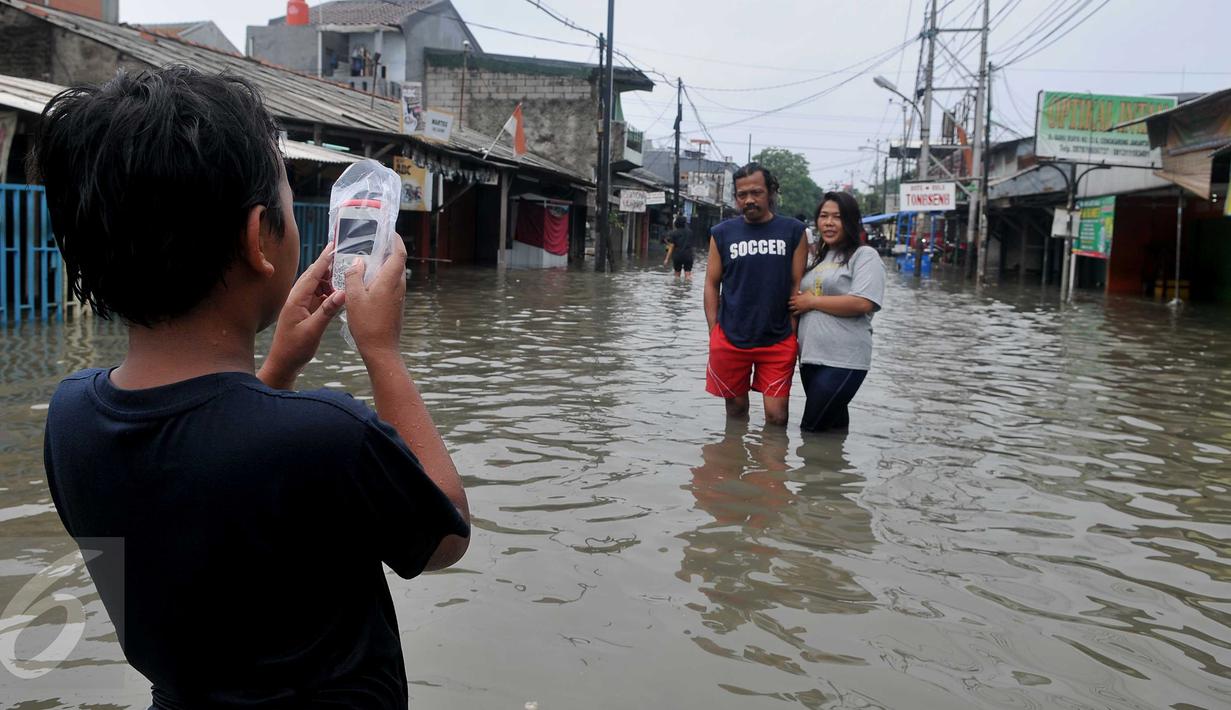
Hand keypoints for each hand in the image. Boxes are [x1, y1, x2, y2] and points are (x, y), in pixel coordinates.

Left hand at [260, 242, 346, 388]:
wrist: (284, 363)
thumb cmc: (294, 348)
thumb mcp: (313, 330)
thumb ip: (327, 310)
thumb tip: (343, 293)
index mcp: (296, 299)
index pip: (312, 274)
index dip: (324, 260)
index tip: (333, 246)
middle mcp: (298, 298)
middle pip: (314, 276)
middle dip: (328, 265)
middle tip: (343, 255)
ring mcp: (302, 304)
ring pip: (318, 285)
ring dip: (330, 281)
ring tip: (345, 277)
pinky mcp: (306, 311)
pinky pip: (319, 296)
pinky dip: (329, 292)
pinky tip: (339, 294)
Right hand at [343, 235, 407, 360]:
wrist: (381, 349)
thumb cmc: (367, 324)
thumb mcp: (354, 297)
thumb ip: (354, 276)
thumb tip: (357, 261)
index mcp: (390, 281)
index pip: (399, 253)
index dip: (395, 240)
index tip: (388, 231)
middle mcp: (398, 286)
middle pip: (397, 262)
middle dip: (387, 249)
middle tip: (373, 241)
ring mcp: (398, 296)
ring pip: (393, 274)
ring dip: (383, 264)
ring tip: (366, 259)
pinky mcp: (395, 304)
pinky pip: (390, 284)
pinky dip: (382, 277)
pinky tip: (368, 280)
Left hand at [788, 291, 815, 316]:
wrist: (813, 302)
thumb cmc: (811, 296)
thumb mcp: (807, 292)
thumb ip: (802, 292)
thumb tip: (799, 292)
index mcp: (797, 297)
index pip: (791, 298)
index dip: (791, 299)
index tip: (792, 300)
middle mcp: (796, 302)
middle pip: (789, 303)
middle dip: (789, 303)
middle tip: (790, 304)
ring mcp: (797, 306)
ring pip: (790, 308)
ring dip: (790, 308)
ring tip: (790, 309)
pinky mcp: (800, 310)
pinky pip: (795, 313)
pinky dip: (794, 313)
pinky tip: (793, 314)